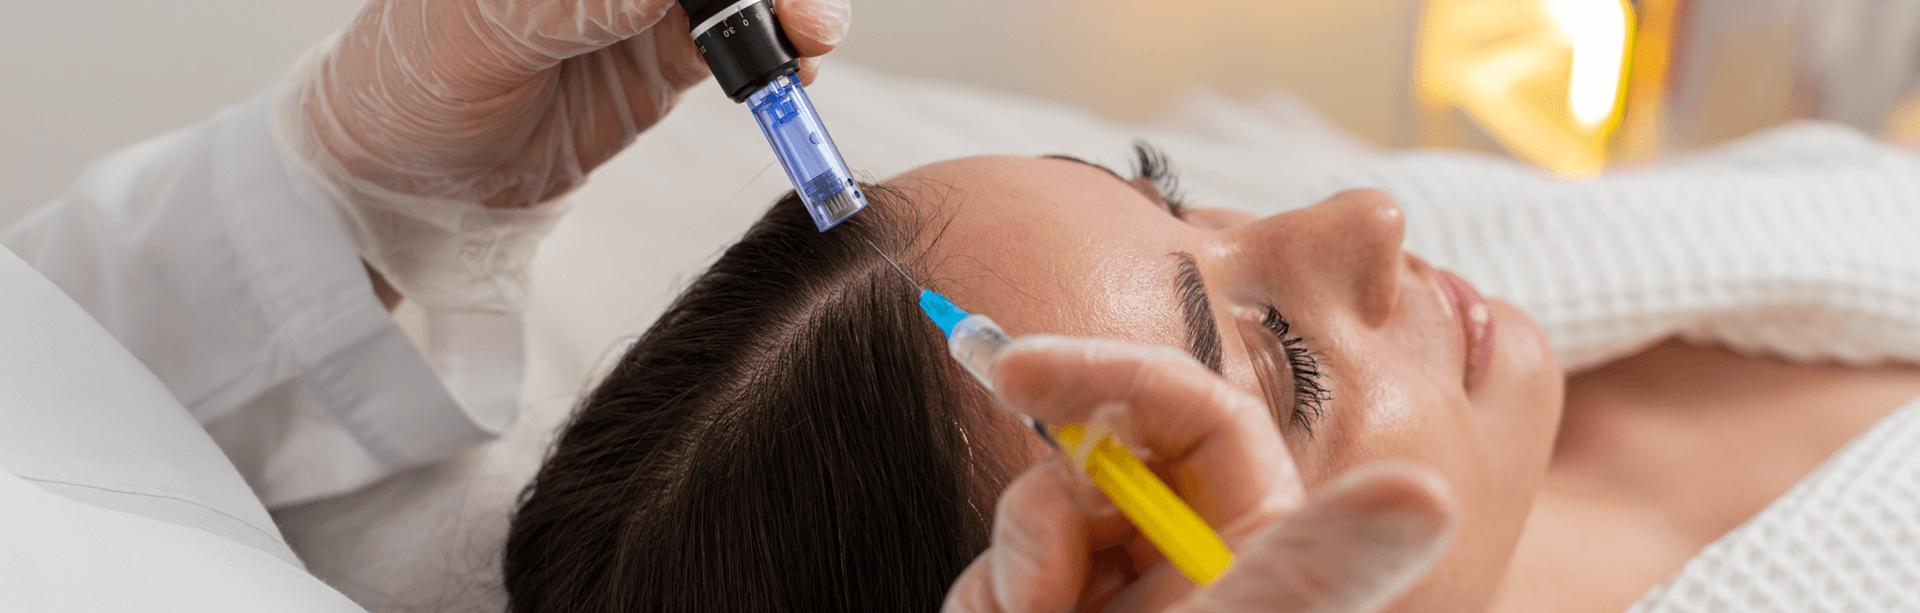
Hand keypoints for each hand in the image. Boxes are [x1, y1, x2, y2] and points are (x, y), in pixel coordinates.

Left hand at [275, 0, 848, 309]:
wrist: (400, 180)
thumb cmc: (402, 86)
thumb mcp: (475, 37)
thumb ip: (568, 4)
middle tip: (803, 16)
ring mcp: (640, 4)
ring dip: (788, 11)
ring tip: (809, 40)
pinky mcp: (663, 56)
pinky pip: (738, 44)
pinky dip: (778, 54)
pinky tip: (794, 69)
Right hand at [943, 337, 1458, 612]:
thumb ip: (1312, 572)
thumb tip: (1429, 493)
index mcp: (1267, 549)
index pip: (1201, 417)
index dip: (1115, 375)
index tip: (1017, 370)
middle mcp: (1201, 564)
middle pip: (1118, 451)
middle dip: (1057, 480)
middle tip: (1018, 495)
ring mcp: (1124, 597)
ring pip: (1047, 512)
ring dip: (1018, 561)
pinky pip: (1003, 574)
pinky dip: (992, 602)